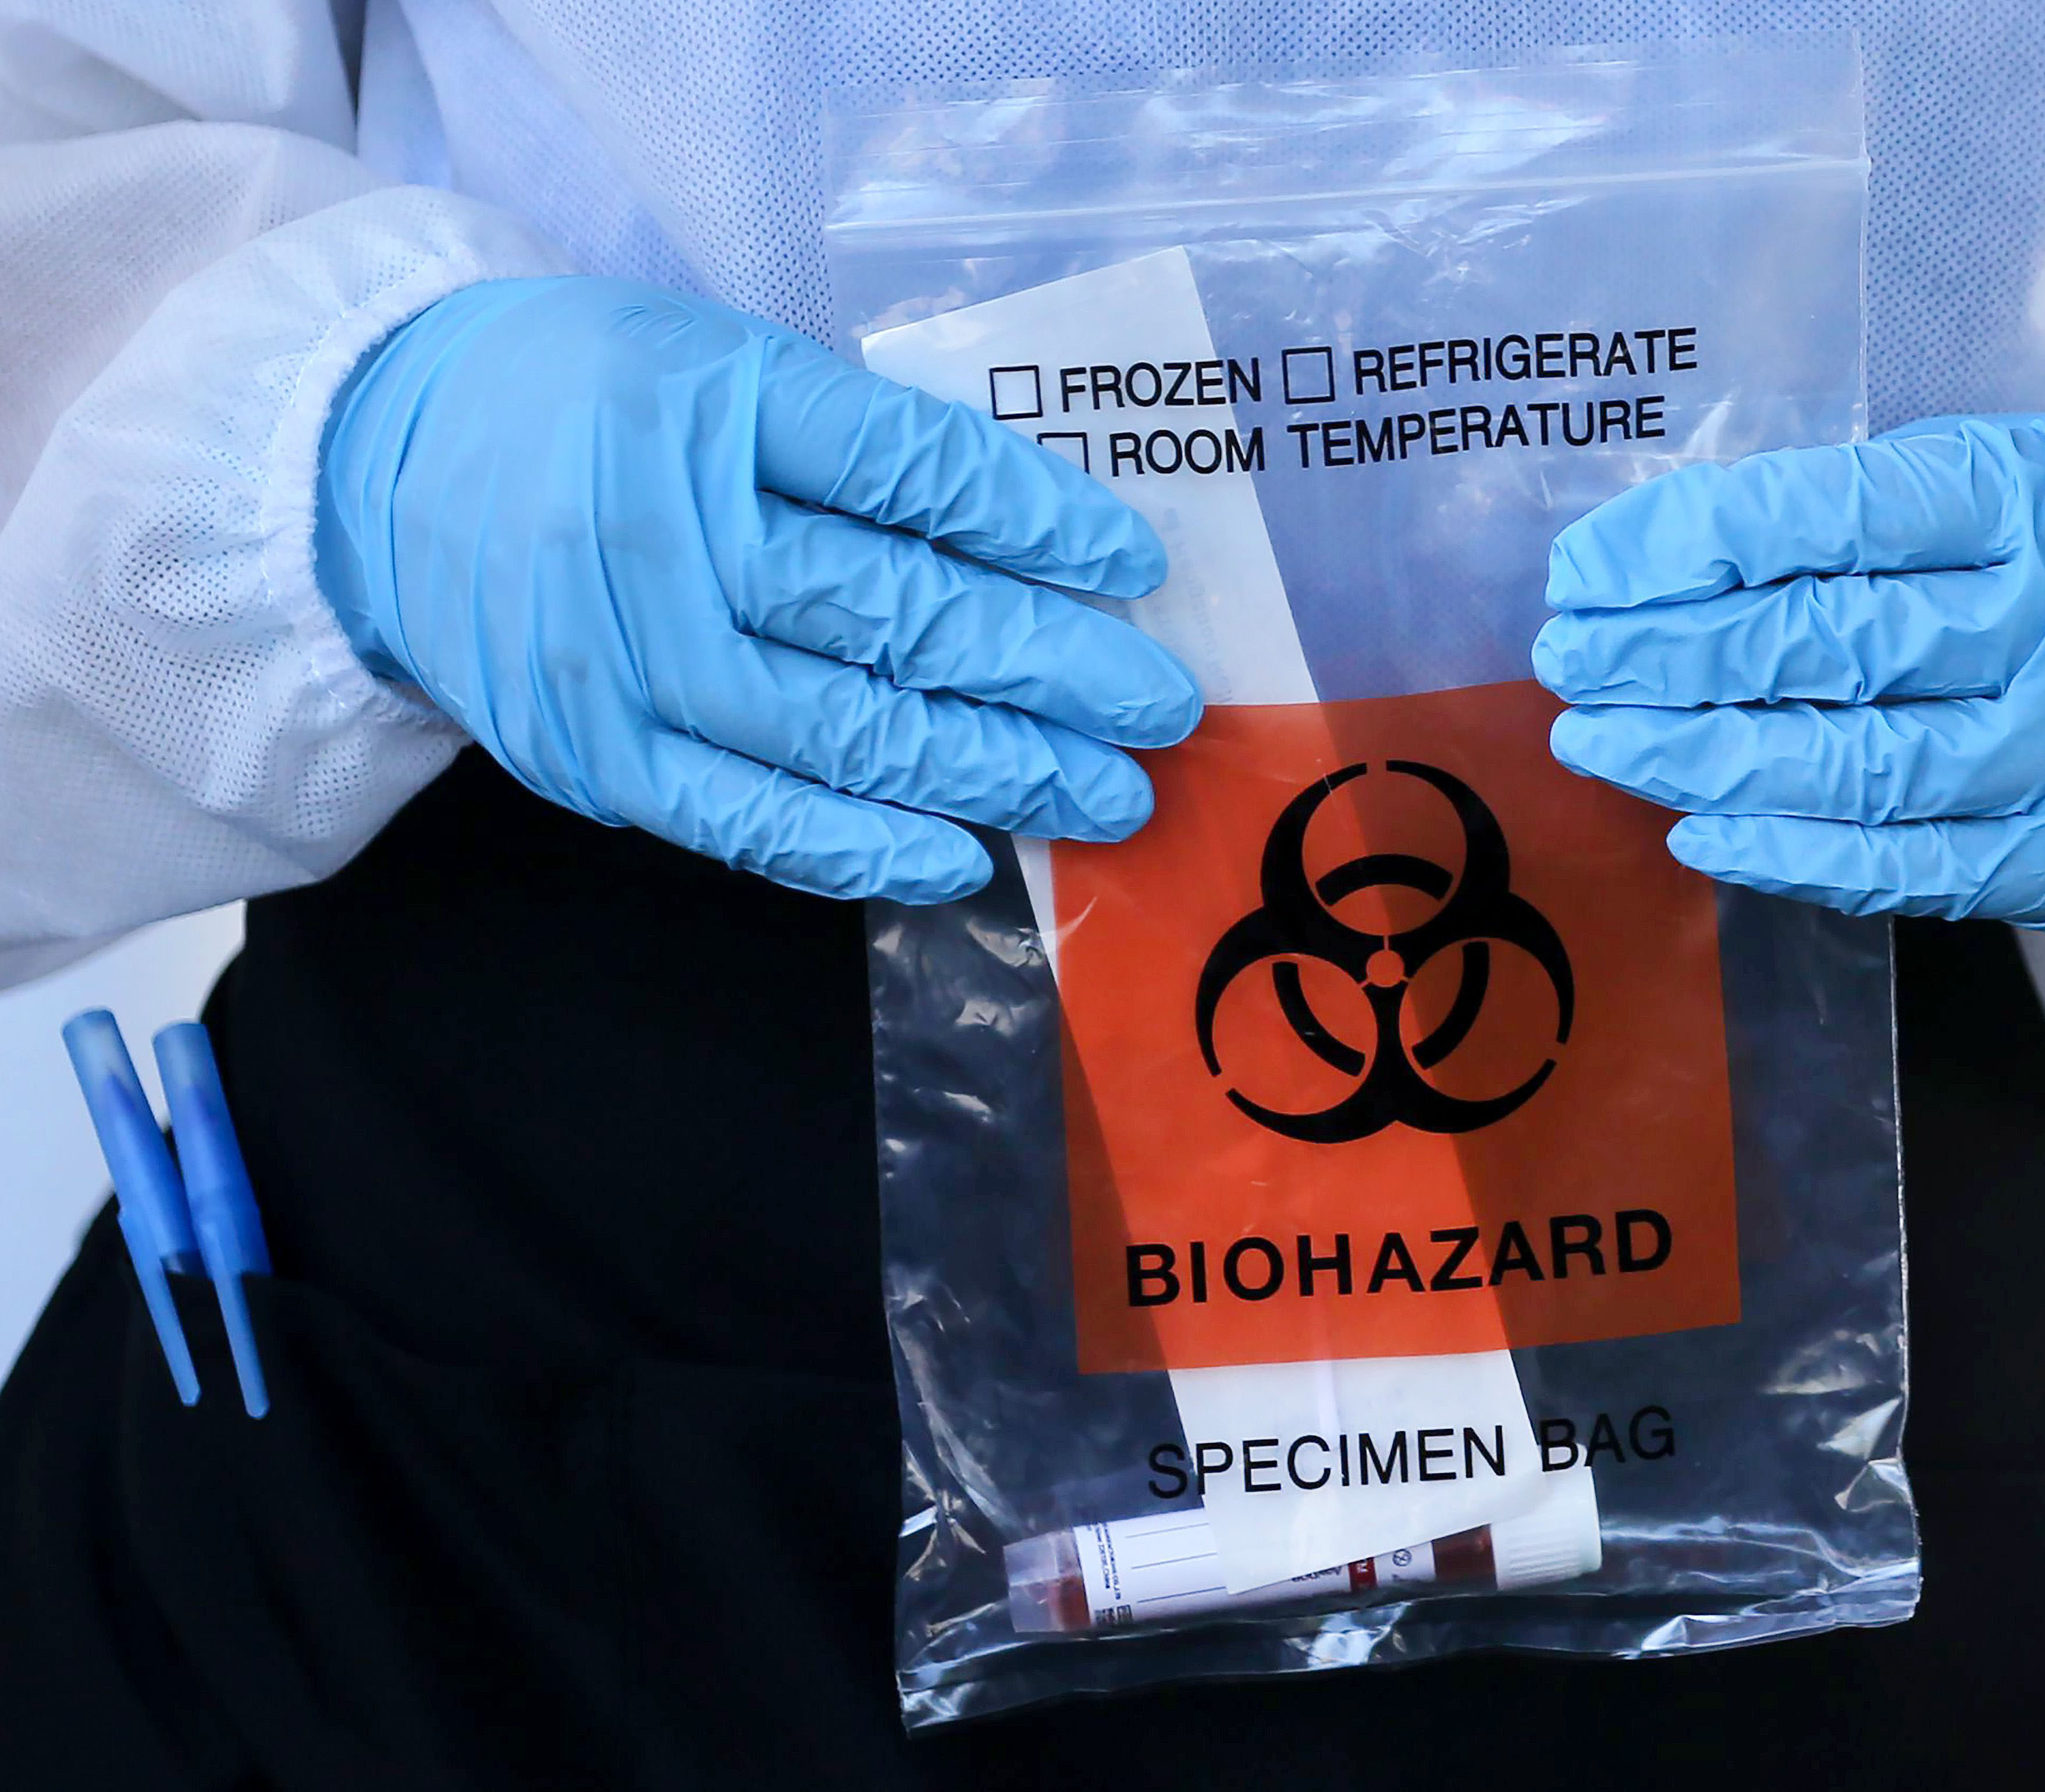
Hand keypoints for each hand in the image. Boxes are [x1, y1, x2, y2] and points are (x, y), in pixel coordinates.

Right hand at [314, 276, 1198, 903]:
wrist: (373, 463)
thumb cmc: (588, 405)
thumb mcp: (718, 368)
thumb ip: (858, 448)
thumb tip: (1038, 546)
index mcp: (708, 400)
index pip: (909, 469)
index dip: (1036, 522)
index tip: (1134, 567)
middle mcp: (665, 530)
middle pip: (894, 609)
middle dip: (1050, 669)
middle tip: (1159, 710)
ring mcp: (619, 656)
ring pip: (841, 727)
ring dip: (991, 770)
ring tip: (1102, 796)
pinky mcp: (590, 753)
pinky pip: (747, 818)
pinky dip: (861, 846)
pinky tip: (961, 856)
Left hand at [1531, 414, 2044, 931]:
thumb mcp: (2004, 476)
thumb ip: (1857, 513)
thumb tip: (1663, 561)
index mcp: (2031, 501)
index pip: (1833, 519)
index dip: (1693, 547)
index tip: (1589, 568)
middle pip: (1827, 646)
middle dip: (1670, 656)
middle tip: (1569, 657)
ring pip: (1849, 767)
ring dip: (1700, 759)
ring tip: (1599, 742)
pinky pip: (1897, 866)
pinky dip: (1786, 852)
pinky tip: (1697, 829)